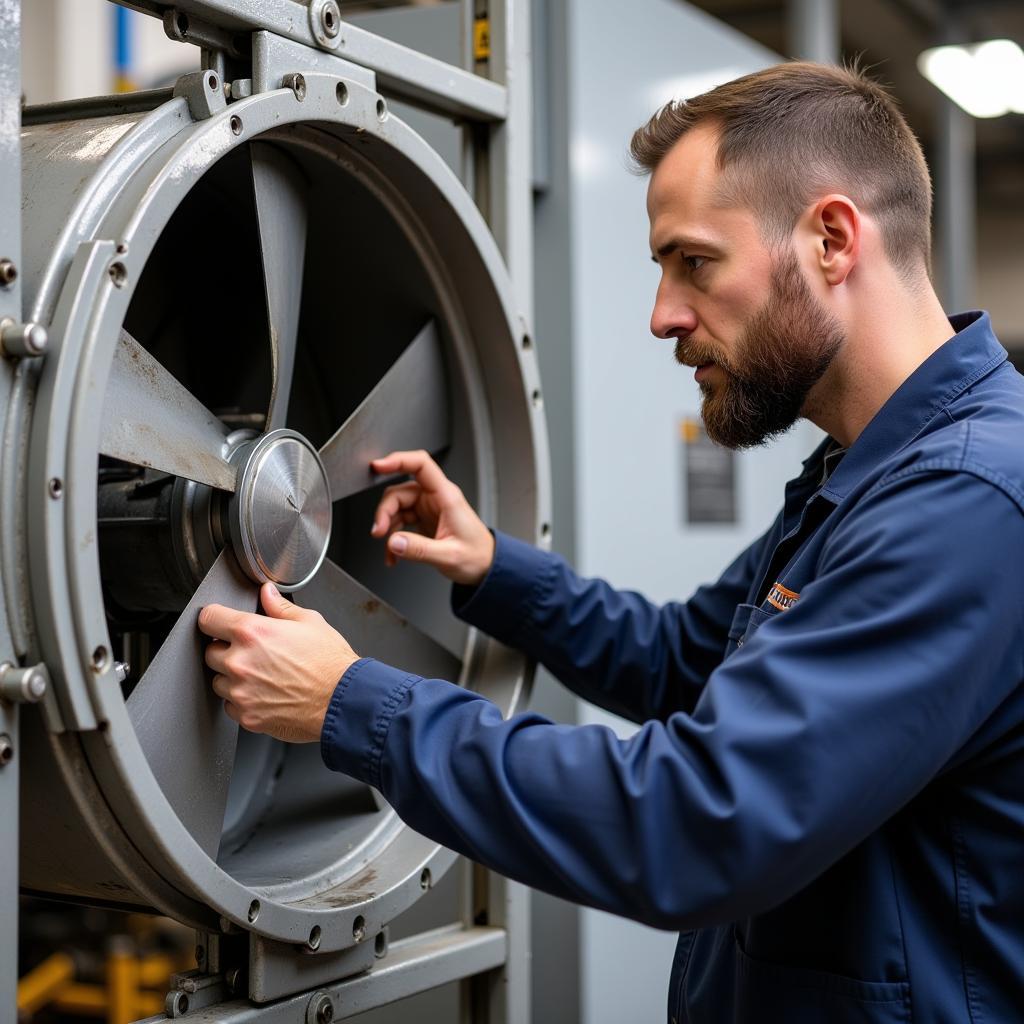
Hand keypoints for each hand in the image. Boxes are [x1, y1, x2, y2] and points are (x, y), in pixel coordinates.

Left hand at [199, 582, 359, 742]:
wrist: (343, 701)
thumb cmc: (330, 663)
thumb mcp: (310, 622)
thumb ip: (280, 608)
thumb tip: (268, 594)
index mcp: (252, 633)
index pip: (209, 618)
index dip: (215, 618)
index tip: (219, 622)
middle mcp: (240, 662)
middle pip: (210, 652)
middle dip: (226, 649)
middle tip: (253, 652)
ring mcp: (241, 692)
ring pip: (218, 681)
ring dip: (232, 677)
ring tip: (262, 675)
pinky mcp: (247, 716)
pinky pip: (231, 706)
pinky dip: (242, 700)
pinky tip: (265, 693)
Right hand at [370, 450, 494, 585]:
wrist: (486, 565)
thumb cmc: (477, 555)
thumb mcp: (449, 556)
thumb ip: (419, 550)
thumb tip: (394, 542)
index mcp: (446, 497)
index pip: (421, 465)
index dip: (398, 461)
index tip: (378, 466)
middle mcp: (436, 498)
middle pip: (400, 492)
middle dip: (385, 512)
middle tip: (379, 533)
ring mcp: (429, 508)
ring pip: (397, 507)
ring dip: (388, 527)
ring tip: (390, 550)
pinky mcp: (424, 519)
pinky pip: (401, 521)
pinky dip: (394, 537)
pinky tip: (395, 554)